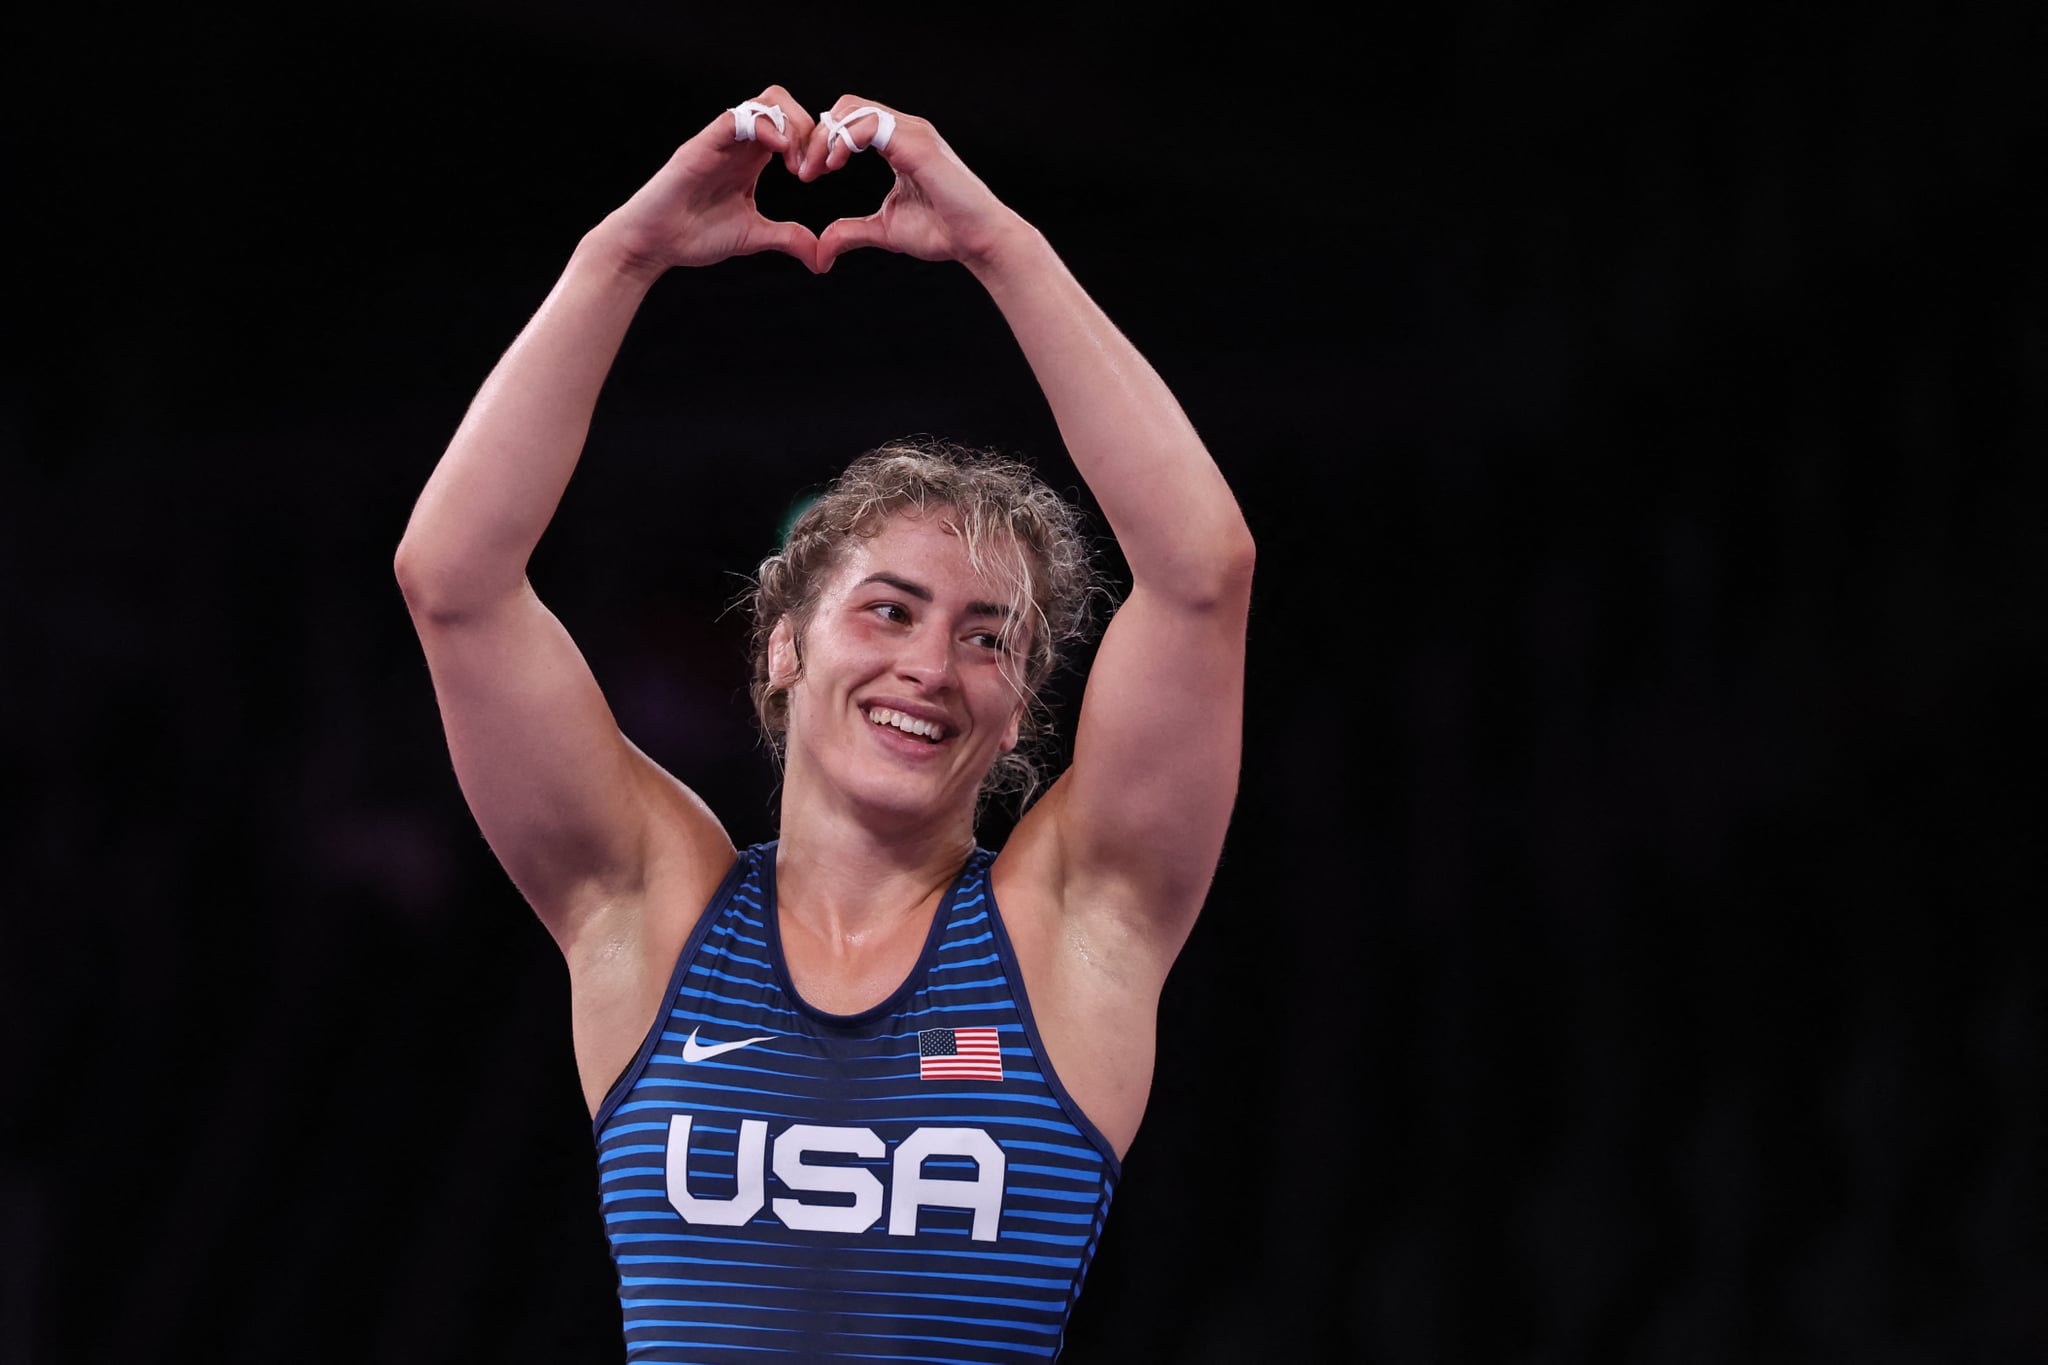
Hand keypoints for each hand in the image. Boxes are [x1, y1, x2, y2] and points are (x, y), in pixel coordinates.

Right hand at [601, 85, 819, 273]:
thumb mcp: (754, 236)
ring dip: (791, 127)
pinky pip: (736, 118)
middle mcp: (737, 143)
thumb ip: (788, 239)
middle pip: (780, 102)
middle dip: (807, 128)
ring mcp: (719, 141)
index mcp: (750, 158)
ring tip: (797, 166)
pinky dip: (765, 127)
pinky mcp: (702, 146)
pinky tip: (780, 153)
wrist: (653, 244)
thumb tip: (822, 259)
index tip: (822, 173)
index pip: (789, 124)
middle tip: (812, 168)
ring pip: (763, 102)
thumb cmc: (694, 236)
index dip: (813, 140)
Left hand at [800, 96, 1026, 273]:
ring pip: (853, 109)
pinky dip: (843, 140)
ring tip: (817, 169)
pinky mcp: (917, 143)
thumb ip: (850, 231)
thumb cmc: (942, 232)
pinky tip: (834, 165)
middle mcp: (904, 129)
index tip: (807, 174)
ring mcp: (912, 132)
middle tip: (804, 171)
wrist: (977, 241)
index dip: (822, 142)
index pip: (849, 120)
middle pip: (846, 107)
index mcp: (897, 142)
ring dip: (826, 137)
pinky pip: (869, 124)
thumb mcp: (884, 229)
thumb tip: (820, 251)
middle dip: (817, 136)